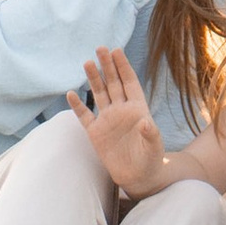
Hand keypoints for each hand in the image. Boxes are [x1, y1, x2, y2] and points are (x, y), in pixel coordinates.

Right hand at [74, 45, 167, 195]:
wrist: (139, 177)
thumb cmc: (151, 158)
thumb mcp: (154, 147)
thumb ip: (150, 134)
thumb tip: (145, 122)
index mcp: (137, 108)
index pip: (129, 82)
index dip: (123, 66)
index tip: (116, 50)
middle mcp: (121, 110)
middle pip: (113, 83)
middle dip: (107, 66)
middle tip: (100, 48)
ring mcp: (107, 120)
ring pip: (99, 94)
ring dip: (94, 79)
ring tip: (87, 63)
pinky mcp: (96, 133)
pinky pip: (84, 116)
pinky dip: (77, 106)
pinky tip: (71, 94)